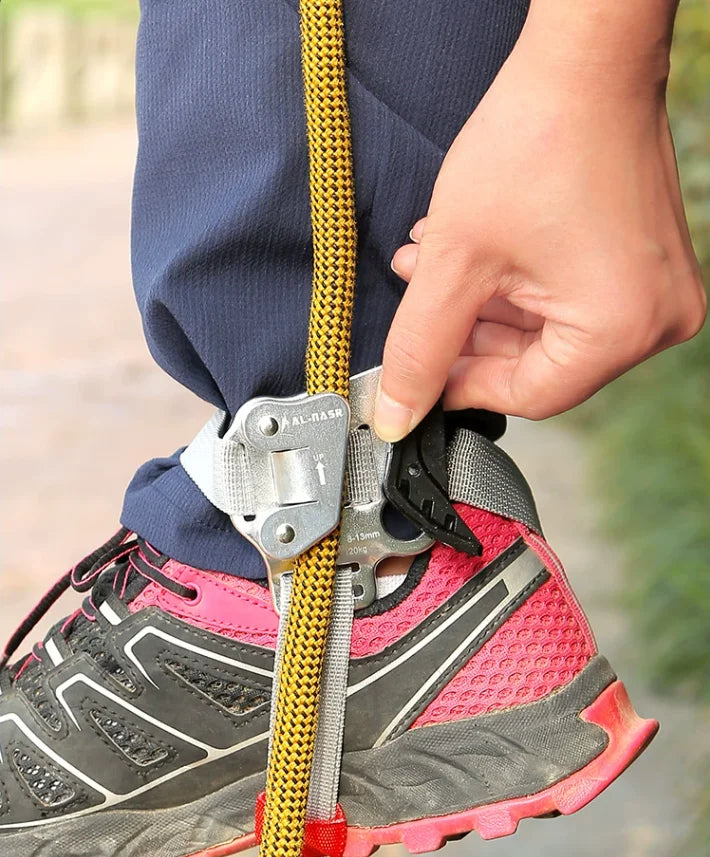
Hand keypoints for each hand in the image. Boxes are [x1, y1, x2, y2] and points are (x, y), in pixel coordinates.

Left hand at [374, 22, 705, 441]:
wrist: (587, 58)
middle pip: (536, 363)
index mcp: (621, 330)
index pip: (526, 395)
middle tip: (417, 302)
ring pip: (547, 330)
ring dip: (482, 304)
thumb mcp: (457, 261)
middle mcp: (655, 319)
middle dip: (465, 334)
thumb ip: (419, 348)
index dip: (460, 385)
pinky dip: (516, 285)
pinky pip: (570, 299)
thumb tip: (396, 414)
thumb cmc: (536, 139)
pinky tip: (468, 253)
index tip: (418, 372)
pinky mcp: (645, 265)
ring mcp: (656, 291)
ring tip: (430, 264)